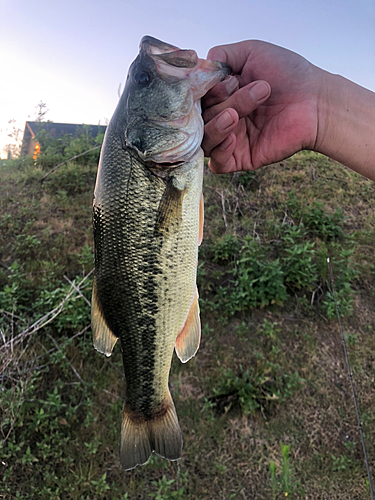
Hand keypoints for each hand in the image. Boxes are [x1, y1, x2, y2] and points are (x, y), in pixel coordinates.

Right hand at [202, 40, 321, 172]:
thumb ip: (222, 55)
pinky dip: (219, 151)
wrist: (315, 100)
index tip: (227, 81)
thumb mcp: (251, 52)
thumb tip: (197, 69)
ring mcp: (232, 140)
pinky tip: (232, 137)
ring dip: (217, 125)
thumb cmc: (288, 74)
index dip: (203, 92)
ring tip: (236, 115)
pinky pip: (217, 164)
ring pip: (205, 140)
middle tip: (243, 90)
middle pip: (201, 119)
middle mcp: (223, 118)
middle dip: (220, 104)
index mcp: (222, 96)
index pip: (195, 100)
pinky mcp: (242, 158)